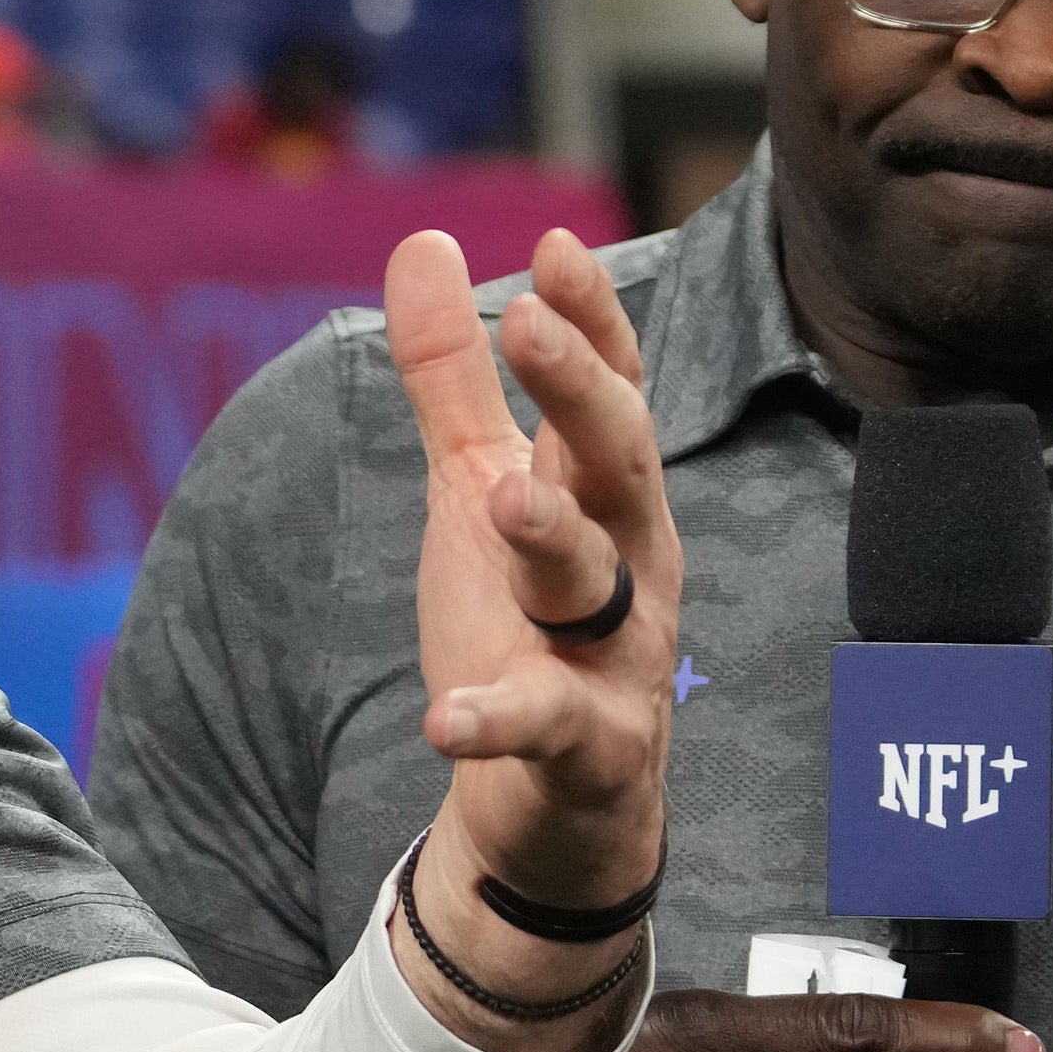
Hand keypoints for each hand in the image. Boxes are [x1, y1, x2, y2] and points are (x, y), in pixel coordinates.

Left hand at [380, 227, 680, 1051]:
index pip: (610, 391)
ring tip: (501, 500)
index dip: (590, 323)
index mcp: (605, 495)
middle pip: (616, 464)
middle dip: (579, 393)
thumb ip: (451, 381)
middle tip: (528, 325)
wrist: (555, 809)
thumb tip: (423, 242)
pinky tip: (444, 720)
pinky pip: (547, 727)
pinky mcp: (588, 749)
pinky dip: (497, 723)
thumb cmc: (527, 628)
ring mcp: (616, 657)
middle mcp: (629, 563)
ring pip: (594, 585)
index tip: (555, 247)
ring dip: (552, 538)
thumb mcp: (478, 490)